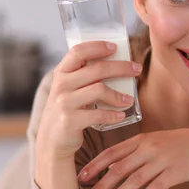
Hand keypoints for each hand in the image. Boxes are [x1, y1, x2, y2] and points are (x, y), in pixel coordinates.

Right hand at [35, 41, 142, 160]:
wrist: (51, 141)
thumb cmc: (67, 110)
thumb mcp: (68, 89)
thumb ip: (82, 76)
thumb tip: (115, 62)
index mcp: (61, 73)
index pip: (78, 51)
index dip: (97, 46)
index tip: (115, 47)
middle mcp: (61, 85)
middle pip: (96, 69)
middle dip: (121, 67)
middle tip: (137, 69)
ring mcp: (64, 103)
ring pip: (99, 89)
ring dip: (119, 95)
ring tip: (129, 100)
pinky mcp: (70, 121)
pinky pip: (98, 114)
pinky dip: (113, 115)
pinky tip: (121, 115)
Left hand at [77, 128, 188, 188]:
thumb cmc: (177, 144)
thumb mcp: (153, 142)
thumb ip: (132, 153)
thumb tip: (110, 168)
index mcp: (141, 139)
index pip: (112, 152)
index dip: (96, 165)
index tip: (82, 176)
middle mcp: (150, 148)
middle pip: (121, 167)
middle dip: (103, 183)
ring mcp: (163, 160)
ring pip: (136, 179)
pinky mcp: (176, 172)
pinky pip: (156, 186)